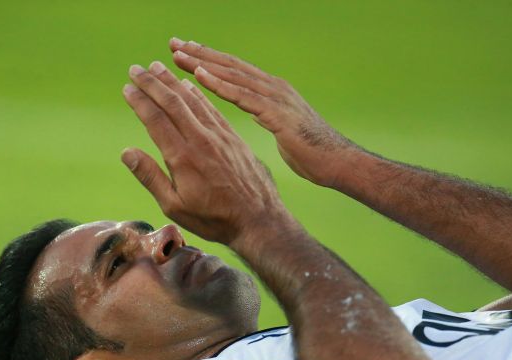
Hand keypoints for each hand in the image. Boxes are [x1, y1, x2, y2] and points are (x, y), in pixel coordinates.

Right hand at [121, 61, 286, 244]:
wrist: (258, 219)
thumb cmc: (213, 218)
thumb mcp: (175, 206)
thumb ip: (150, 177)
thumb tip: (127, 152)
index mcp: (182, 157)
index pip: (155, 120)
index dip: (140, 101)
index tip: (127, 87)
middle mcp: (201, 140)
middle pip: (172, 103)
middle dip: (152, 83)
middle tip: (136, 68)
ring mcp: (219, 136)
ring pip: (193, 100)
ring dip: (173, 82)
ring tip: (158, 67)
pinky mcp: (233, 137)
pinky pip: (211, 108)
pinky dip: (197, 93)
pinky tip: (188, 84)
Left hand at [169, 38, 357, 187]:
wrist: (338, 163)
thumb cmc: (312, 153)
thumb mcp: (281, 128)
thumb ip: (266, 116)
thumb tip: (256, 112)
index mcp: (272, 92)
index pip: (235, 71)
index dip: (210, 60)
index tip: (185, 52)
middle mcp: (273, 88)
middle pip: (230, 66)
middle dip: (201, 54)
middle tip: (173, 43)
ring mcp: (276, 98)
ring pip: (233, 75)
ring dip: (203, 63)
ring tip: (179, 55)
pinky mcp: (277, 114)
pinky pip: (243, 96)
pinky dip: (219, 84)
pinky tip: (199, 76)